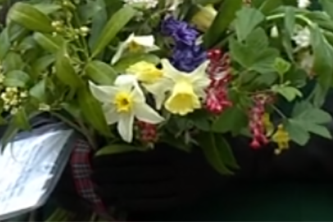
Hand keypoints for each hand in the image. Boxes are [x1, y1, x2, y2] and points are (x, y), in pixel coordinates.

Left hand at [88, 143, 236, 213]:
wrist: (240, 159)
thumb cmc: (210, 138)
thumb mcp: (187, 128)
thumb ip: (164, 132)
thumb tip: (134, 131)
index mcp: (175, 148)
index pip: (138, 156)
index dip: (115, 159)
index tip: (96, 158)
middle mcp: (177, 168)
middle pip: (138, 174)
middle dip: (112, 176)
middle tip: (92, 175)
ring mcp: (182, 185)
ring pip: (145, 189)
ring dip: (121, 190)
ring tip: (102, 189)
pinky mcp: (187, 198)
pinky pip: (159, 202)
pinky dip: (140, 203)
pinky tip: (124, 202)